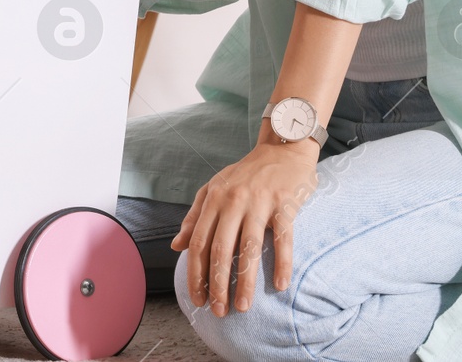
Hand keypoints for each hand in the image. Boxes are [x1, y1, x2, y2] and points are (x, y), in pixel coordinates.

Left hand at [173, 139, 318, 316]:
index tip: (197, 298)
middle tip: (218, 311)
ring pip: (248, 247)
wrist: (282, 149)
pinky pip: (283, 238)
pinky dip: (282, 263)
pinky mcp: (284, 204)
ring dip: (245, 281)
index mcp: (213, 200)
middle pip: (220, 249)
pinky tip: (280, 285)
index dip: (195, 273)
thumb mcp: (214, 189)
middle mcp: (233, 201)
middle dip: (217, 283)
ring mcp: (259, 202)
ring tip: (243, 307)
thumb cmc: (246, 174)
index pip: (198, 242)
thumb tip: (176, 246)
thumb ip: (195, 217)